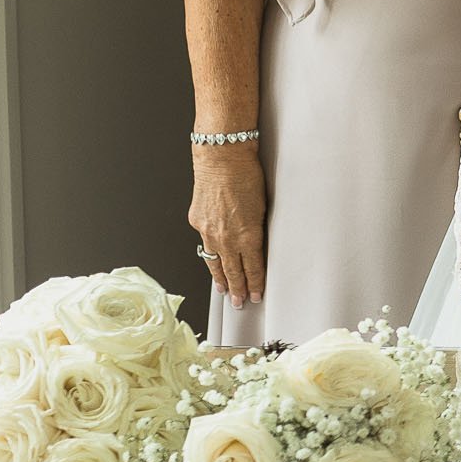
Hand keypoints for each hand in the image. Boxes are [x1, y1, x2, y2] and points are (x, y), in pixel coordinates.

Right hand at [188, 144, 267, 311]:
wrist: (222, 157)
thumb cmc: (248, 175)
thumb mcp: (263, 206)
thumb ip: (258, 229)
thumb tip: (256, 244)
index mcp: (247, 235)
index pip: (252, 267)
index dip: (255, 283)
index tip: (256, 295)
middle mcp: (226, 237)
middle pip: (232, 271)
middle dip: (237, 289)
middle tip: (239, 303)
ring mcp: (208, 231)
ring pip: (214, 261)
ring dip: (220, 277)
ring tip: (224, 290)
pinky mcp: (197, 221)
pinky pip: (204, 243)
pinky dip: (210, 253)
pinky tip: (212, 261)